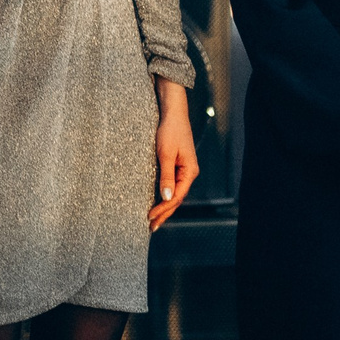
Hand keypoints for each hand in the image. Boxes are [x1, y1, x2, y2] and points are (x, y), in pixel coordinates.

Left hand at [149, 80, 198, 231]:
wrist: (173, 112)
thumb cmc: (169, 131)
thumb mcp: (165, 154)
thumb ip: (166, 177)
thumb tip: (165, 198)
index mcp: (189, 171)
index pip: (176, 197)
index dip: (163, 209)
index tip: (150, 218)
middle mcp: (189, 173)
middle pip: (177, 199)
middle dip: (164, 213)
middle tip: (151, 227)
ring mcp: (184, 170)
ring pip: (175, 194)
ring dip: (164, 207)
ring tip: (153, 220)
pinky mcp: (178, 165)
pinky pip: (172, 185)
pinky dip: (164, 196)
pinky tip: (157, 202)